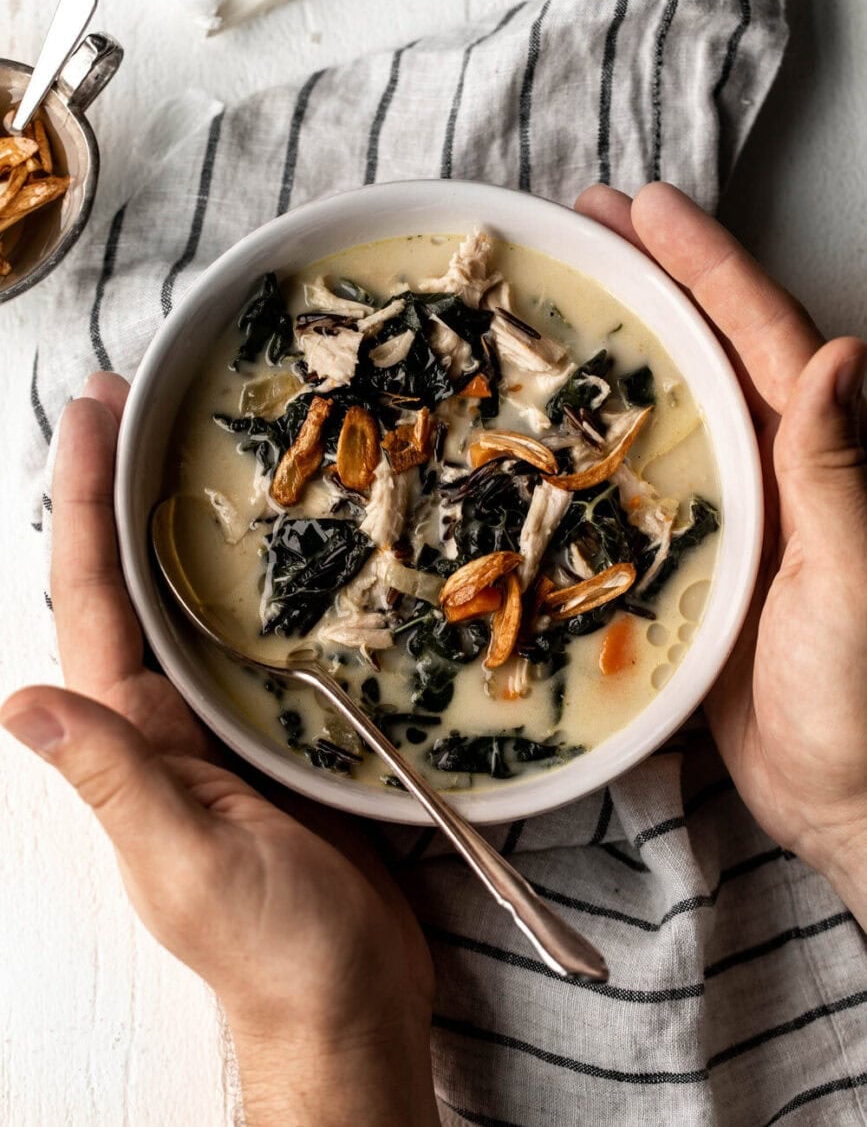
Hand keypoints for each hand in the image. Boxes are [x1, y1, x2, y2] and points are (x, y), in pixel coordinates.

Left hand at [1, 376, 437, 1126]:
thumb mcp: (187, 863)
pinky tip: (278, 538)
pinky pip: (254, 636)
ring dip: (180, 519)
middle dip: (120, 488)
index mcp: (130, 738)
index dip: (86, 504)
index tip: (92, 417)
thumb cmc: (273, 948)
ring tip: (190, 439)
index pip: (90, 600)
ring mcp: (221, 722)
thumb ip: (114, 780)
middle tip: (133, 398)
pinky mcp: (280, 731)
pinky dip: (253, 577)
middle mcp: (162, 718)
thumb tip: (19, 699)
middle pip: (129, 582)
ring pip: (191, 600)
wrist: (348, 1000)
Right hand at [575, 184, 866, 921]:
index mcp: (812, 459)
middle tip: (582, 226)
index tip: (646, 207)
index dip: (704, 264)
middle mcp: (771, 471)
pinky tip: (548, 433)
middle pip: (706, 351)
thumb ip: (838, 474)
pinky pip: (635, 489)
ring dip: (616, 351)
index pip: (756, 335)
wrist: (843, 804)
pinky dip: (593, 449)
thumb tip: (839, 354)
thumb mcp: (852, 583)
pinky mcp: (689, 567)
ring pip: (665, 410)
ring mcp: (729, 516)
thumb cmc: (864, 705)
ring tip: (557, 301)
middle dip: (650, 280)